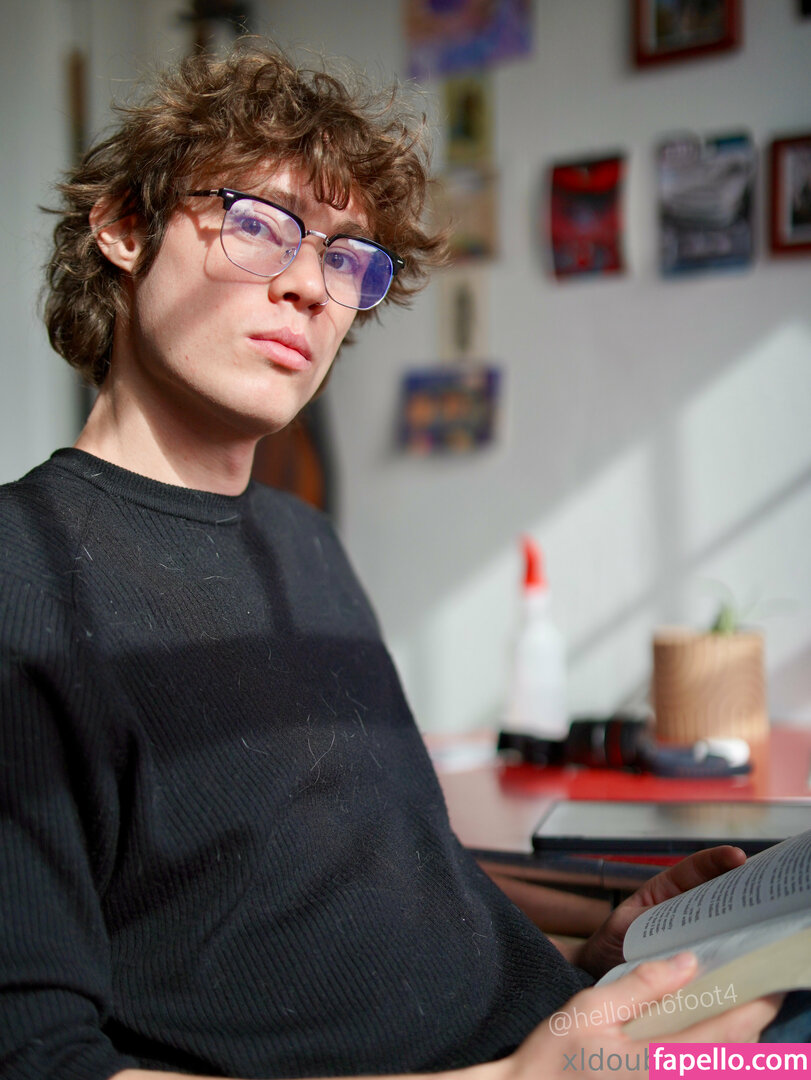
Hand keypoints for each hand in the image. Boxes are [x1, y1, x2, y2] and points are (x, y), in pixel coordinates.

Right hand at [491, 952, 780, 1079]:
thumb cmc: (552, 1059)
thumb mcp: (591, 1008)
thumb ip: (642, 986)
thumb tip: (688, 962)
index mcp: (661, 1064)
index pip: (728, 1035)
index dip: (756, 1008)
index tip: (769, 983)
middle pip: (736, 1059)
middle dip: (749, 1024)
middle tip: (752, 991)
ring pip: (721, 1071)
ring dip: (733, 1045)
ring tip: (730, 1011)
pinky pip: (699, 1076)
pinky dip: (711, 1059)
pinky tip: (700, 1041)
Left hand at [574, 845, 746, 978]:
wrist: (600, 969)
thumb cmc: (610, 943)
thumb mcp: (625, 928)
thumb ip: (646, 928)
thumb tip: (673, 938)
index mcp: (664, 891)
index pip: (694, 869)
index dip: (716, 861)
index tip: (737, 856)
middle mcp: (682, 909)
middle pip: (716, 891)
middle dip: (738, 885)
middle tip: (761, 885)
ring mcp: (691, 932)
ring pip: (720, 919)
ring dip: (738, 918)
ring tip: (759, 915)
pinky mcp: (696, 957)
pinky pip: (716, 949)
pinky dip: (729, 949)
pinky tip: (741, 952)